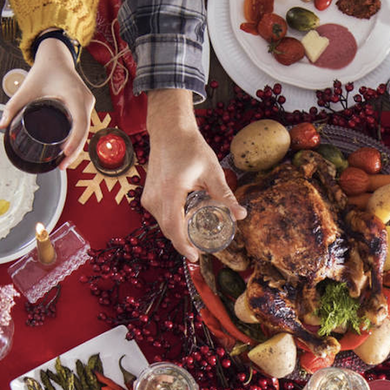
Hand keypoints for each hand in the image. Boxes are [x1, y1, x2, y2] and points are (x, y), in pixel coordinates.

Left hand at [0, 38, 93, 168]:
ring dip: (77, 146)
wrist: (56, 57)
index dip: (74, 141)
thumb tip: (0, 126)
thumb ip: (12, 106)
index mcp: (74, 95)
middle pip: (84, 131)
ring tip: (64, 162)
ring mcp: (88, 103)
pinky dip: (78, 138)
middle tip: (61, 165)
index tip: (64, 154)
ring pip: (86, 129)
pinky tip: (70, 150)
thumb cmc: (43, 71)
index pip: (80, 123)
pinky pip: (85, 124)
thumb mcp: (26, 89)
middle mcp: (86, 100)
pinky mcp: (86, 105)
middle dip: (74, 150)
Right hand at [143, 89, 244, 261]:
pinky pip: (160, 216)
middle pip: (168, 230)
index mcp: (170, 192)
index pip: (174, 228)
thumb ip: (225, 195)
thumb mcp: (212, 171)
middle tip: (202, 249)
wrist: (169, 131)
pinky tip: (186, 222)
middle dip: (184, 243)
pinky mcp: (148, 196)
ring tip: (196, 237)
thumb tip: (241, 215)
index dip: (184, 246)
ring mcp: (148, 197)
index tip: (195, 257)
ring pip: (164, 224)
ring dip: (178, 232)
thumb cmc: (190, 147)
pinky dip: (173, 222)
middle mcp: (155, 198)